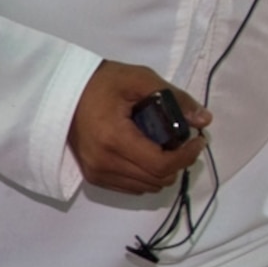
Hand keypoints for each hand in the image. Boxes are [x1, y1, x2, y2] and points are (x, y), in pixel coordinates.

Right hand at [67, 59, 208, 195]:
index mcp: (114, 138)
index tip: (198, 140)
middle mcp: (104, 162)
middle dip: (178, 163)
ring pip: (146, 187)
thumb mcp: (140, 79)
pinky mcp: (93, 177)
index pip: (160, 164)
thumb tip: (204, 120)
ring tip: (166, 148)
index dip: (186, 156)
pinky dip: (146, 176)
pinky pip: (131, 188)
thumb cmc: (102, 82)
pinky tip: (148, 156)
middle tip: (184, 142)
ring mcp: (97, 173)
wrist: (63, 92)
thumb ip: (175, 98)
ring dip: (163, 171)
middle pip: (156, 179)